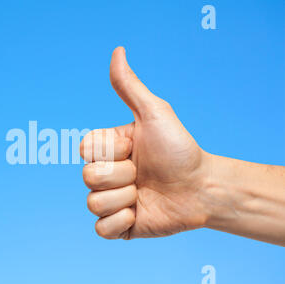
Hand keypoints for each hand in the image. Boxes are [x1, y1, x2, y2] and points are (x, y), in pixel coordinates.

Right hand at [80, 47, 211, 239]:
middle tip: (145, 174)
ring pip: (93, 203)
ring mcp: (110, 201)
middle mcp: (105, 174)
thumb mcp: (154, 114)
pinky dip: (121, 222)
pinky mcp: (118, 226)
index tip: (135, 148)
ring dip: (125, 198)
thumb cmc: (179, 148)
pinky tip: (140, 213)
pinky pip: (101, 229)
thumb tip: (118, 51)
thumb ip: (129, 87)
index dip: (111, 152)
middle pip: (88, 177)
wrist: (202, 187)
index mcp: (107, 150)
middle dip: (122, 175)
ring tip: (145, 194)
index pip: (85, 151)